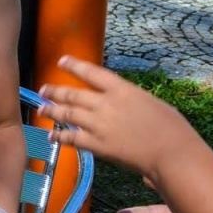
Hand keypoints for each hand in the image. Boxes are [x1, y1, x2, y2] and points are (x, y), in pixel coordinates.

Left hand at [38, 56, 197, 185]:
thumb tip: (119, 101)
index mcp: (121, 89)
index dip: (74, 66)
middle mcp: (105, 104)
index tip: (61, 61)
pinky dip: (59, 136)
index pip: (91, 73)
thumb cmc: (171, 127)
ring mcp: (98, 124)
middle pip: (73, 94)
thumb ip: (129, 99)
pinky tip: (51, 136)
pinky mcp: (96, 145)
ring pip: (67, 114)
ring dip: (52, 111)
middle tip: (43, 89)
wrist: (171, 151)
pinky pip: (71, 138)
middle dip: (55, 91)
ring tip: (41, 109)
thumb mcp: (150, 102)